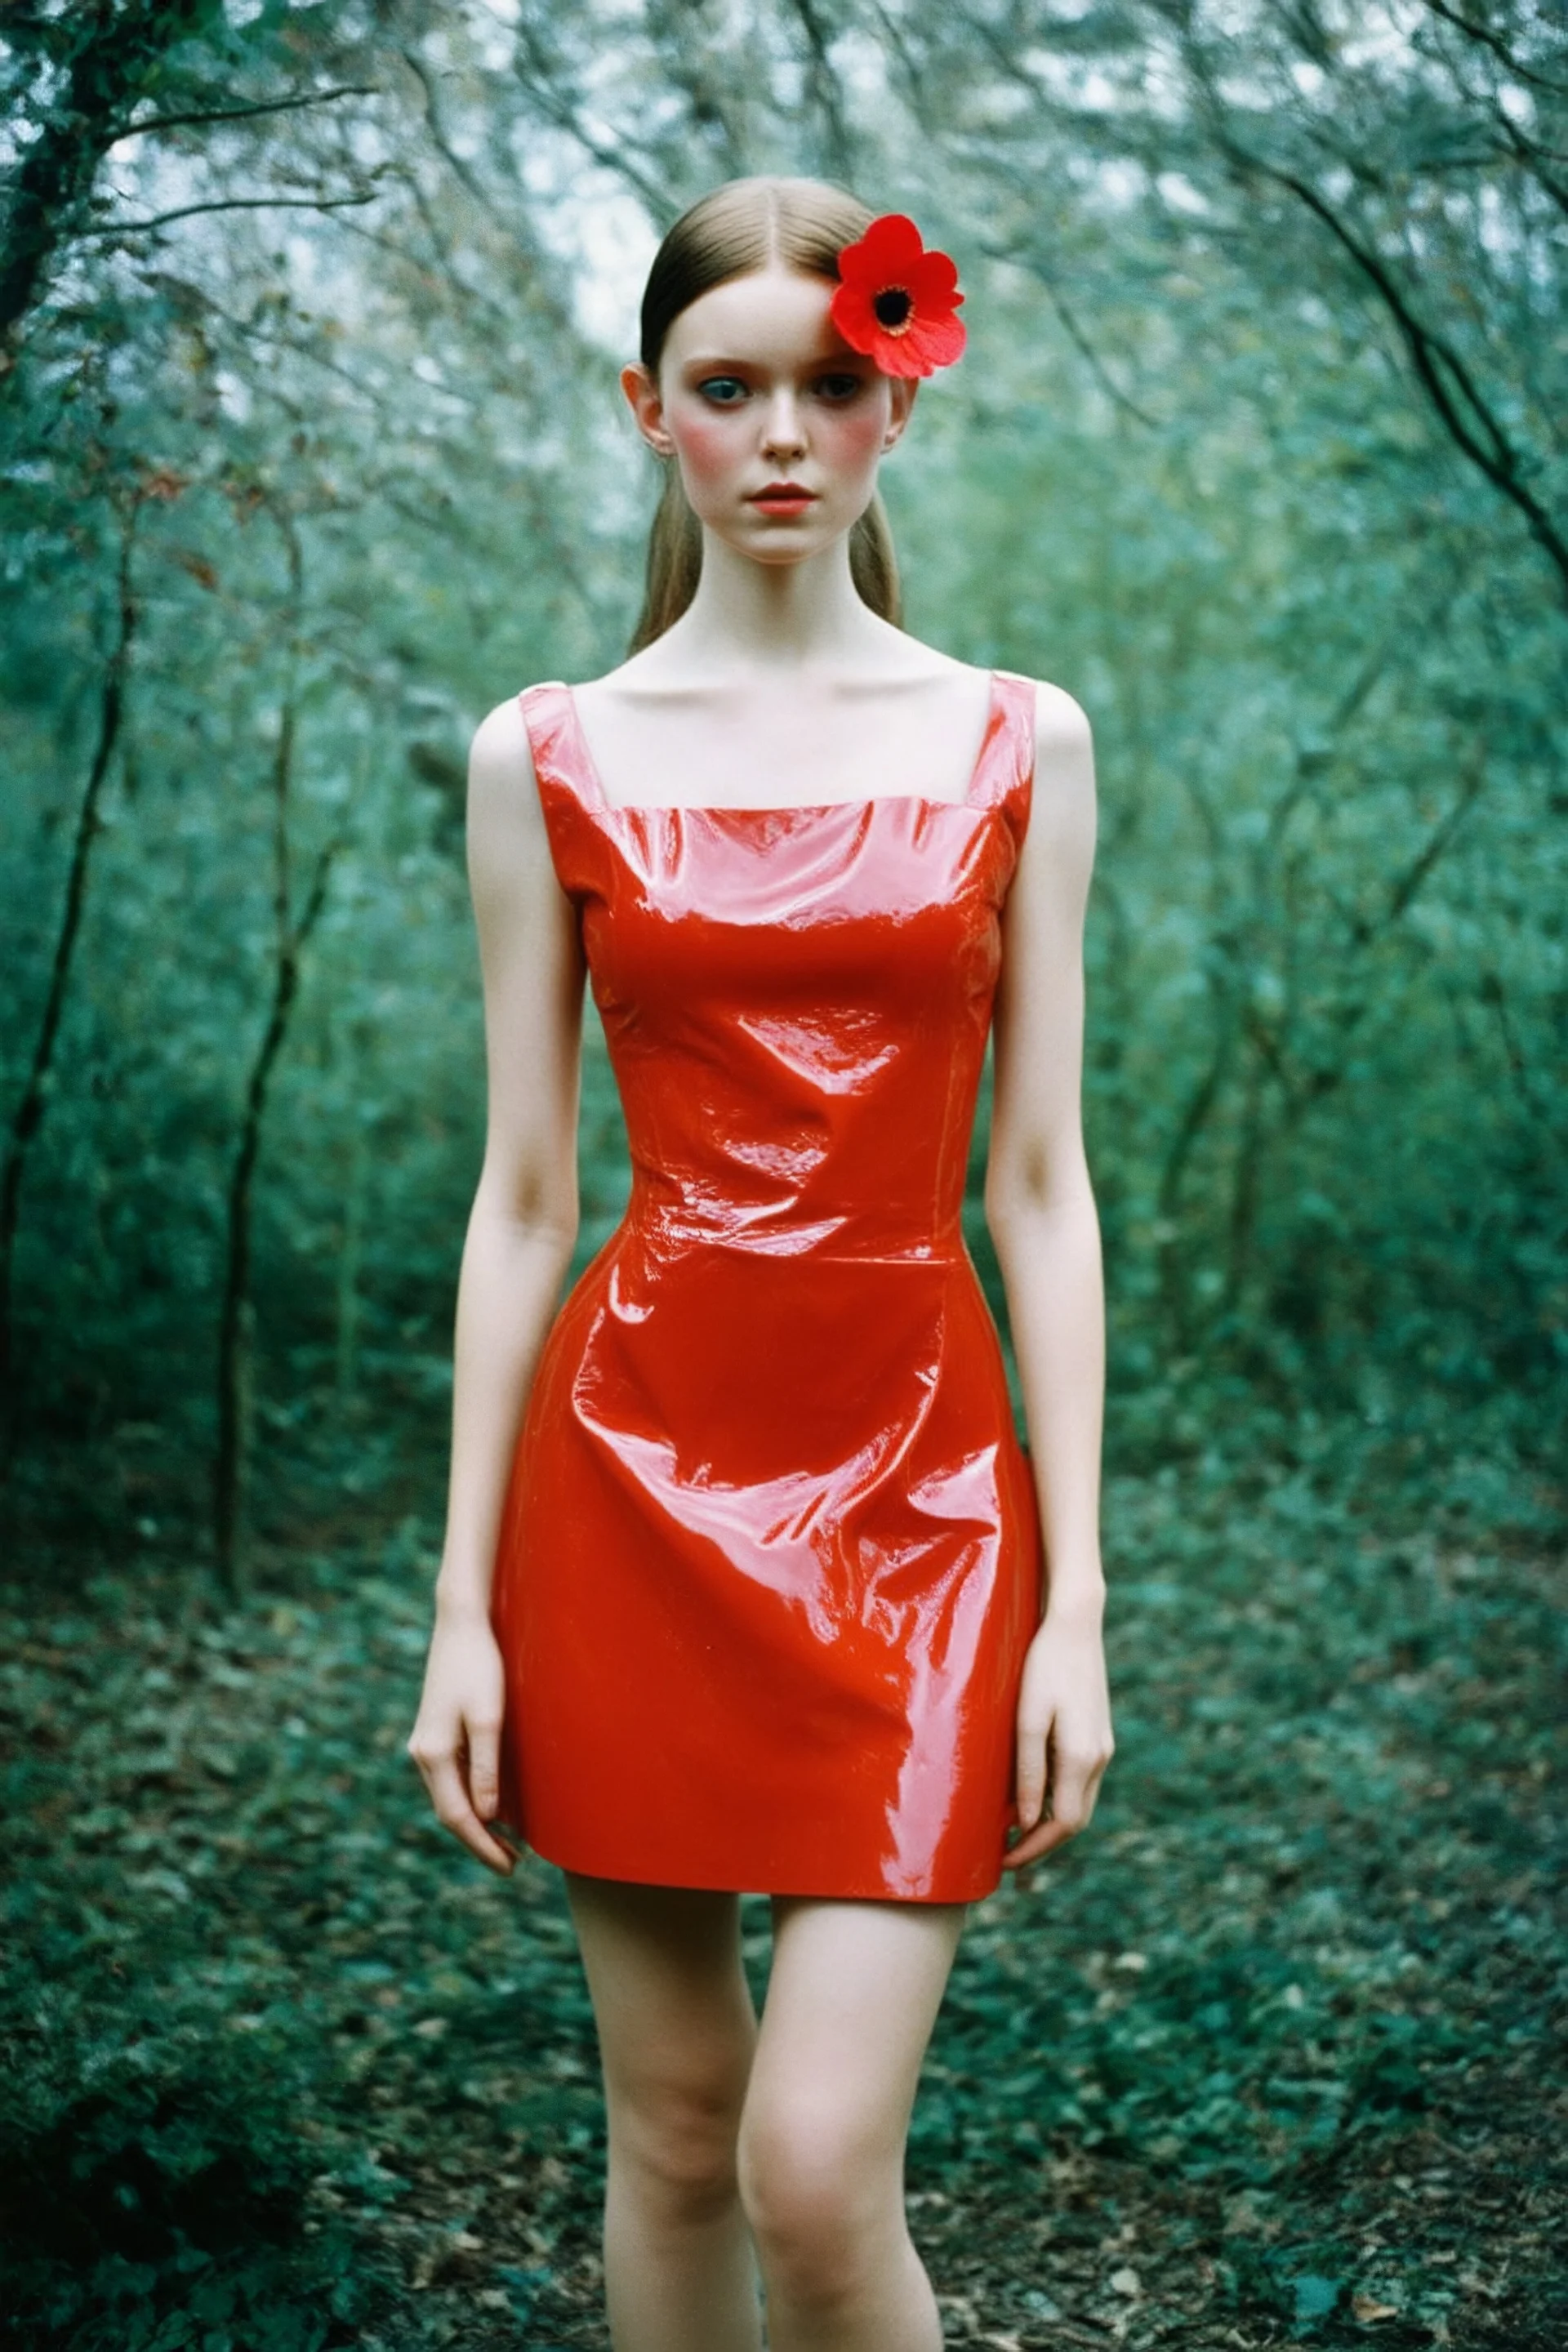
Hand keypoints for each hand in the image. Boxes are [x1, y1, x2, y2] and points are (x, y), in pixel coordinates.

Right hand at [406, 1606, 519, 1876]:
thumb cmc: (480, 1666)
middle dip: (480, 1841)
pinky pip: (452, 1778)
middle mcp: (422, 1753)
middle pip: (450, 1811)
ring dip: (476, 1822)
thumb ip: (487, 1769)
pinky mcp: (436, 1732)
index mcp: (433, 1754)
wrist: (461, 1624)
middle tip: (513, 1864)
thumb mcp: (489, 1718)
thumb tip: (488, 1816)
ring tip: (508, 1843)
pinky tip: (494, 1805)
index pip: (458, 1816)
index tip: (510, 1867)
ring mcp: (426, 1742)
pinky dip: (471, 1798)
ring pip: (449, 1796)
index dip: (483, 1846)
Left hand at [1003, 1605, 1113, 1873]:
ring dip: (1051, 1824)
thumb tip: (1025, 1822)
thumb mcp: (1027, 1719)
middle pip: (1075, 1821)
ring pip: (1081, 1803)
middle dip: (1043, 1844)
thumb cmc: (1043, 1666)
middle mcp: (1099, 1758)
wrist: (1076, 1624)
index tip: (1004, 1861)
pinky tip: (1033, 1794)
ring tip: (1015, 1830)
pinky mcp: (1100, 1735)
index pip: (1061, 1824)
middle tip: (1007, 1854)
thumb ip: (1027, 1772)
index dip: (1033, 1849)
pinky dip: (1059, 1799)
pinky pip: (1081, 1782)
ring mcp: (1104, 1747)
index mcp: (1082, 1758)